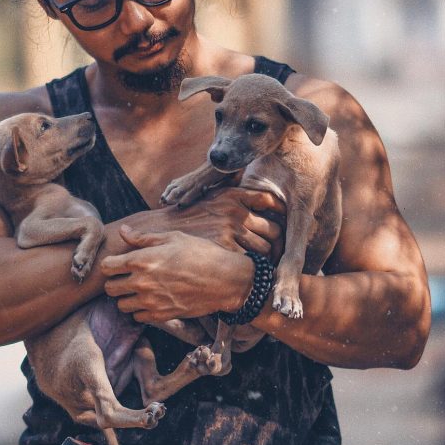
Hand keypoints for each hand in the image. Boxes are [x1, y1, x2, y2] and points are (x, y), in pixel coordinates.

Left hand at [101, 225, 254, 322]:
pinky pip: (138, 317)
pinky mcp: (162, 316)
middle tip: (128, 277)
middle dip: (115, 282)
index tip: (119, 262)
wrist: (224, 280)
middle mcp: (142, 283)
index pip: (107, 266)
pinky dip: (140, 310)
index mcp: (142, 260)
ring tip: (139, 289)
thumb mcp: (173, 238)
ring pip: (121, 305)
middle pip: (110, 289)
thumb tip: (124, 231)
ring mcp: (151, 302)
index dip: (110, 263)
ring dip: (126, 297)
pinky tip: (151, 300)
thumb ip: (144, 237)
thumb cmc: (200, 253)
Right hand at [140, 187, 285, 261]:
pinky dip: (253, 269)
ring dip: (267, 258)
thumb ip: (229, 187)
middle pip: (276, 229)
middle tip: (277, 252)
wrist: (160, 232)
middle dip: (278, 243)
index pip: (270, 201)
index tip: (285, 223)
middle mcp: (235, 210)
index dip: (282, 213)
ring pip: (266, 248)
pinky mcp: (225, 250)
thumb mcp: (208, 195)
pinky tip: (249, 271)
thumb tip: (243, 172)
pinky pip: (252, 262)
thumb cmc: (186, 216)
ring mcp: (231, 230)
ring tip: (264, 264)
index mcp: (233, 195)